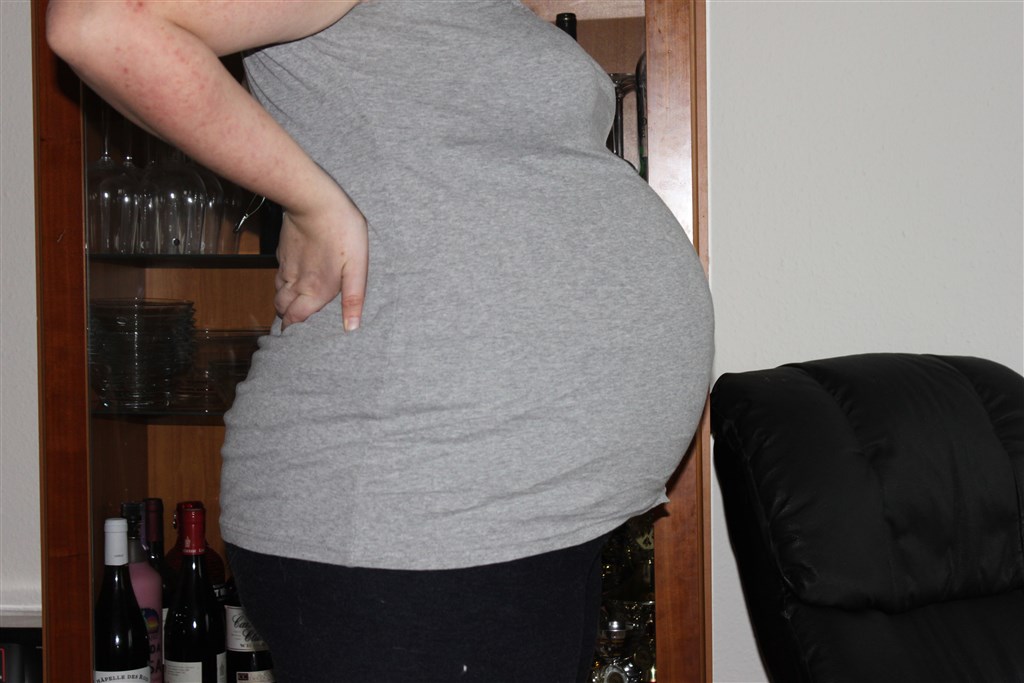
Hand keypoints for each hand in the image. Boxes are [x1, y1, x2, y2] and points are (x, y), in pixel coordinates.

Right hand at [274, 187, 367, 331]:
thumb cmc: (342, 233)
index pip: (294, 320)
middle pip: (282, 309)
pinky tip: (294, 276)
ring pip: (278, 292)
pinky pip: (279, 272)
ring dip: (283, 301)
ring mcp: (286, 266)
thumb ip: (353, 299)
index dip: (292, 331)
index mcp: (314, 291)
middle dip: (286, 318)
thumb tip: (350, 329)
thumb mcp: (357, 268)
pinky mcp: (283, 251)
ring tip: (294, 304)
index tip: (294, 339)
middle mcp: (296, 283)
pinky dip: (283, 281)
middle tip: (295, 322)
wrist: (313, 200)